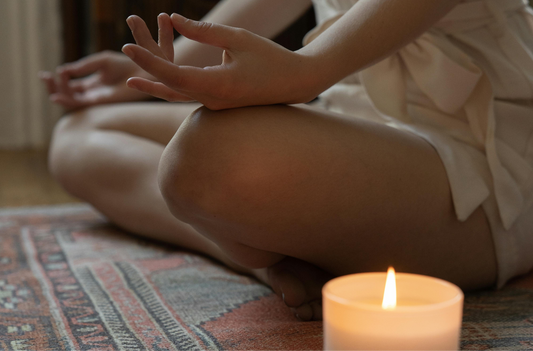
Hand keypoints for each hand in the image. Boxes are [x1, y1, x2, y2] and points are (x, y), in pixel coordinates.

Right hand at [39, 51, 153, 109]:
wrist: (142, 71)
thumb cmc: (126, 65)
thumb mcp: (100, 62)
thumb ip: (83, 67)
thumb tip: (63, 71)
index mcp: (92, 83)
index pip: (70, 85)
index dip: (58, 79)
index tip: (53, 71)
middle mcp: (93, 93)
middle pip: (67, 94)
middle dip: (53, 86)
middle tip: (44, 76)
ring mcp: (96, 98)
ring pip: (71, 100)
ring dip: (57, 92)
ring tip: (49, 81)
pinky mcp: (100, 102)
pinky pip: (80, 105)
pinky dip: (67, 100)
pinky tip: (57, 94)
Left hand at [122, 13, 317, 109]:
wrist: (295, 83)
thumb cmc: (271, 58)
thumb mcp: (237, 38)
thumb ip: (204, 31)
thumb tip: (174, 20)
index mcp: (218, 85)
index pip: (173, 75)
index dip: (148, 61)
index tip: (128, 46)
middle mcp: (213, 101)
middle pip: (170, 87)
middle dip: (147, 69)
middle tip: (126, 49)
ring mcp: (216, 105)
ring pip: (177, 95)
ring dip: (156, 82)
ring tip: (131, 78)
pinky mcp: (219, 103)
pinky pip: (189, 96)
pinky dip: (172, 86)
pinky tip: (158, 81)